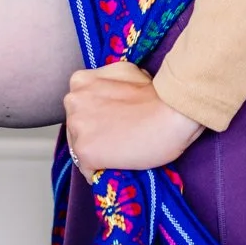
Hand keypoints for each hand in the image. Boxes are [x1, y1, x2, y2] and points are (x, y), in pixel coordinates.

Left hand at [63, 61, 203, 177]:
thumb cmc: (156, 94)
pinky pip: (87, 170)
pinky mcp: (85, 152)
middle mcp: (73, 102)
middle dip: (94, 134)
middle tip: (120, 138)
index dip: (97, 118)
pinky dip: (101, 172)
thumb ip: (107, 82)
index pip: (80, 108)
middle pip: (77, 128)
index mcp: (80, 82)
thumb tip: (107, 95)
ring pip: (80, 150)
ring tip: (121, 153)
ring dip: (97, 154)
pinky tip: (118, 166)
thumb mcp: (126, 72)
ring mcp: (77, 127)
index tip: (113, 124)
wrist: (172, 113)